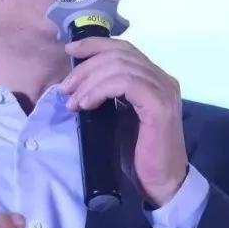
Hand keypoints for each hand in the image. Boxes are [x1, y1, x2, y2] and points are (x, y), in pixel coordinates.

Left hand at [61, 37, 187, 206]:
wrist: (161, 182)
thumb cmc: (138, 154)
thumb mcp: (118, 116)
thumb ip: (109, 95)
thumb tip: (78, 83)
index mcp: (154, 78)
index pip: (124, 48)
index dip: (95, 44)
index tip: (70, 50)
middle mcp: (162, 78)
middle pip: (119, 54)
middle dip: (86, 66)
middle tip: (65, 88)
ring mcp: (163, 90)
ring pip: (119, 66)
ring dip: (89, 81)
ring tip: (73, 101)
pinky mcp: (159, 105)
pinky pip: (125, 83)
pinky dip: (100, 90)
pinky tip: (87, 104)